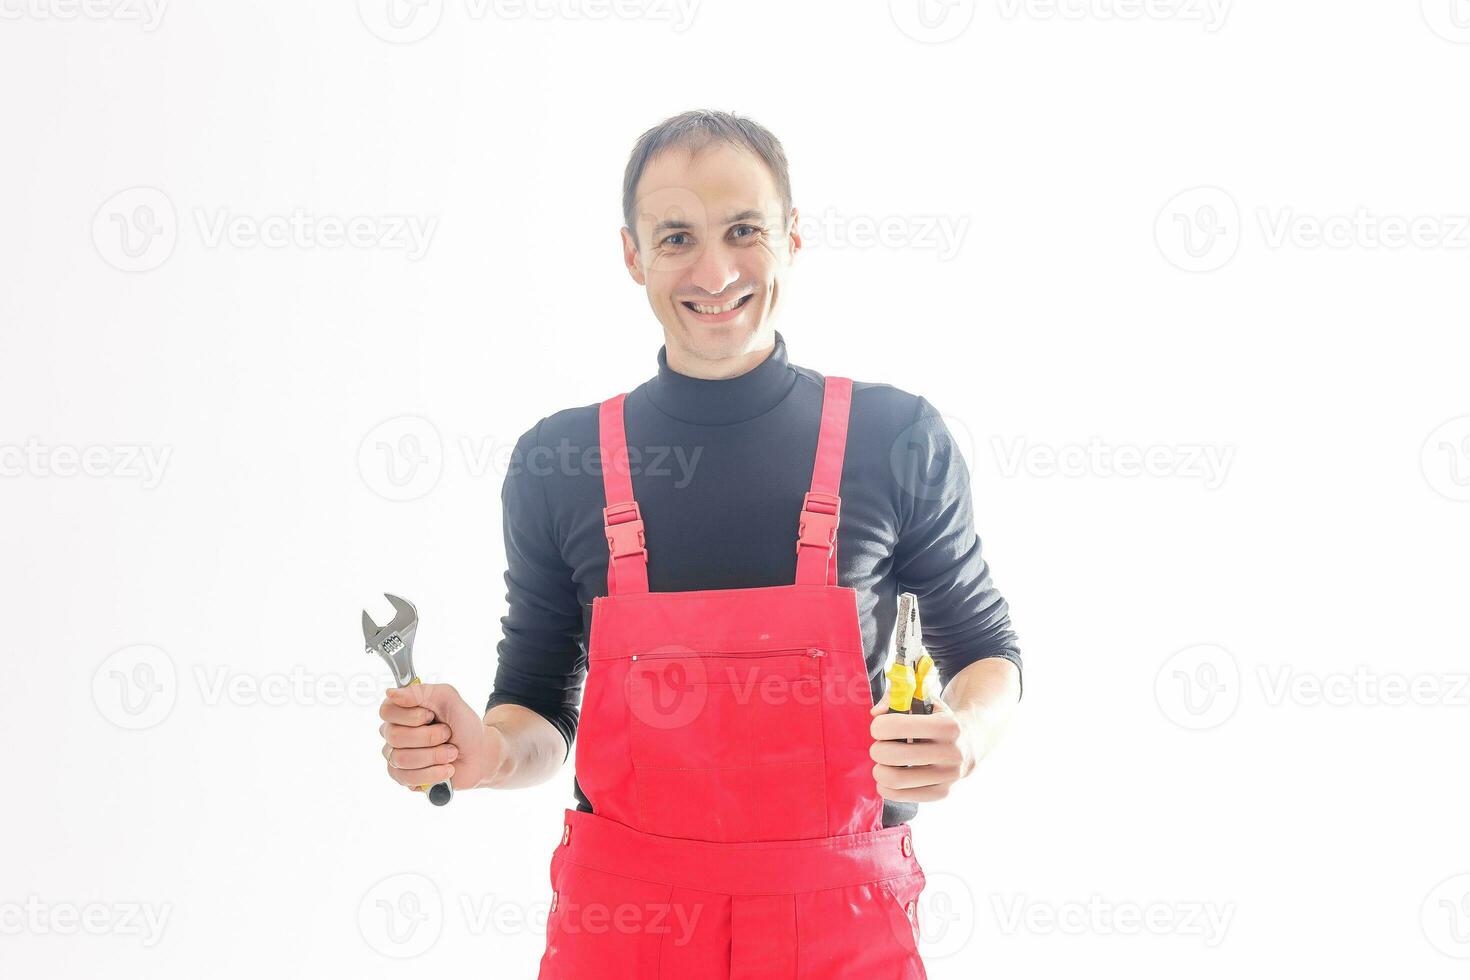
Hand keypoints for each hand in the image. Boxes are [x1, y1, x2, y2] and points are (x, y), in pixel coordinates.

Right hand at [378, 682, 504, 792]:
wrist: (480, 754)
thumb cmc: (464, 726)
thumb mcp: (449, 699)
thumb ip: (421, 691)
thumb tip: (391, 693)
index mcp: (402, 711)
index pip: (386, 711)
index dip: (411, 715)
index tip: (431, 716)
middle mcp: (393, 733)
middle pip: (395, 736)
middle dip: (430, 736)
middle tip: (447, 734)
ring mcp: (396, 757)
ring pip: (402, 759)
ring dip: (435, 755)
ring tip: (451, 753)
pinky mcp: (403, 778)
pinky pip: (407, 778)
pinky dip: (433, 773)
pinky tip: (447, 769)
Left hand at [868, 698, 973, 802]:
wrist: (968, 743)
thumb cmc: (936, 718)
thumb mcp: (923, 700)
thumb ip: (896, 698)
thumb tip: (876, 713)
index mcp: (947, 725)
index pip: (896, 726)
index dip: (878, 727)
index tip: (879, 728)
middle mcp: (951, 752)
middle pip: (891, 755)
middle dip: (877, 750)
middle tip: (880, 746)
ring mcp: (948, 776)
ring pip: (895, 780)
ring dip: (879, 771)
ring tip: (882, 763)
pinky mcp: (942, 793)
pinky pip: (902, 796)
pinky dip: (886, 788)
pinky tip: (889, 777)